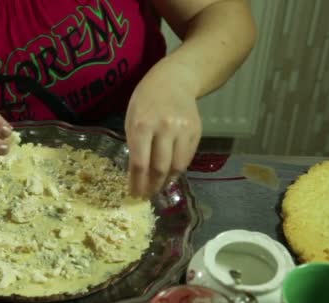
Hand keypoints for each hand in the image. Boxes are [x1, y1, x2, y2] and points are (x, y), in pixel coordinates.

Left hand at [125, 61, 201, 196]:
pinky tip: (169, 174)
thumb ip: (134, 143)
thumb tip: (137, 173)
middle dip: (151, 186)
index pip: (140, 162)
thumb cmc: (146, 99)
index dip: (137, 182)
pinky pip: (187, 158)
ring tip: (158, 188)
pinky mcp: (197, 132)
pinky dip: (177, 170)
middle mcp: (164, 128)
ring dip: (166, 182)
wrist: (175, 80)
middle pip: (159, 168)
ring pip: (176, 166)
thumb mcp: (132, 117)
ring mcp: (183, 130)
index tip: (134, 194)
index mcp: (142, 125)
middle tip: (146, 195)